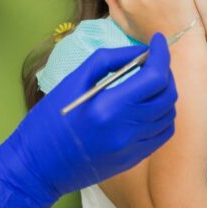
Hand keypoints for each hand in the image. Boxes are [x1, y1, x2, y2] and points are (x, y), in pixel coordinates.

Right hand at [0, 35, 176, 207]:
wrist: (37, 166)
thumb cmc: (48, 120)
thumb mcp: (73, 81)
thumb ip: (109, 61)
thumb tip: (139, 52)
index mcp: (108, 107)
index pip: (154, 76)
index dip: (161, 54)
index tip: (158, 41)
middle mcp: (126, 129)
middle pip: (167, 95)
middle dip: (164, 72)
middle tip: (151, 61)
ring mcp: (132, 148)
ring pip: (169, 114)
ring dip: (164, 93)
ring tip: (147, 83)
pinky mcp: (133, 159)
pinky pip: (162, 134)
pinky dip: (162, 115)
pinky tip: (147, 106)